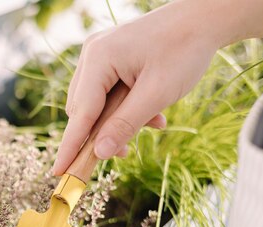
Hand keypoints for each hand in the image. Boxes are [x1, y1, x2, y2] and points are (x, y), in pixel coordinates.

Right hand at [52, 0, 262, 174]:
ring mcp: (100, 55)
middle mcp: (92, 55)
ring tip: (153, 122)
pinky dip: (125, 108)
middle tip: (126, 152)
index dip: (70, 147)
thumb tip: (99, 153)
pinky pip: (107, 93)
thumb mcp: (157, 93)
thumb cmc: (184, 49)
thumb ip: (125, 124)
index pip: (80, 113)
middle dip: (102, 133)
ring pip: (96, 104)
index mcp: (99, 59)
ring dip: (118, 121)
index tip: (58, 173)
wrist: (204, 18)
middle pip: (84, 110)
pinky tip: (152, 113)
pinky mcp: (110, 58)